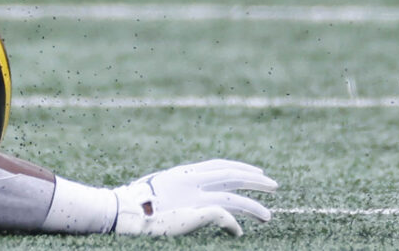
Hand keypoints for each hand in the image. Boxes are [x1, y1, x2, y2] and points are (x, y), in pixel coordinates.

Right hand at [110, 160, 276, 236]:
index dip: (240, 167)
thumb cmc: (135, 203)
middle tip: (274, 185)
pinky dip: (234, 226)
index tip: (255, 171)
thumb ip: (178, 187)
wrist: (125, 212)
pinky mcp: (196, 213)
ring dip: (254, 207)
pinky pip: (223, 218)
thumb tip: (188, 195)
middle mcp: (193, 180)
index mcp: (184, 172)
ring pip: (234, 198)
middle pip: (233, 175)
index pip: (220, 165)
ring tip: (268, 217)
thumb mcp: (159, 188)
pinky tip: (240, 233)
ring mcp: (195, 197)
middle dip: (256, 180)